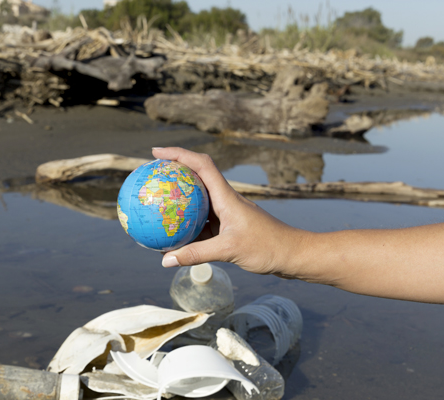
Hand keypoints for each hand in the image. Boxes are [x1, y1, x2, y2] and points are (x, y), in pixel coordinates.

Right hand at [152, 147, 308, 277]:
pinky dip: (187, 226)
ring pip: (197, 202)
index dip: (178, 154)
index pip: (200, 165)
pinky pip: (202, 223)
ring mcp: (227, 214)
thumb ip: (196, 254)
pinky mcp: (229, 228)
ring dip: (178, 200)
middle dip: (173, 172)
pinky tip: (172, 237)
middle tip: (150, 175)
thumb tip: (166, 260)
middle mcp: (226, 200)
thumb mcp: (229, 250)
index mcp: (227, 196)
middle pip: (196, 177)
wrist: (293, 255)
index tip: (156, 152)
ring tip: (155, 204)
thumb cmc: (267, 247)